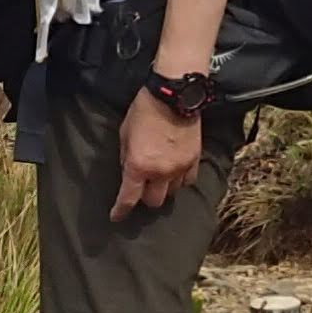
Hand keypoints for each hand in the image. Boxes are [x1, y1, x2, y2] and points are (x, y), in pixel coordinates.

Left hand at [113, 90, 204, 216]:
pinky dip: (180, 180)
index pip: (128, 198)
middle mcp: (160, 172)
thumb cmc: (144, 110)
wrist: (173, 95)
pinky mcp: (194, 160)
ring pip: (172, 193)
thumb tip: (129, 171)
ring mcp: (179, 167)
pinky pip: (188, 181)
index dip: (120, 211)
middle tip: (143, 188)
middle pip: (154, 201)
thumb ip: (126, 157)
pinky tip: (176, 173)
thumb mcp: (125, 134)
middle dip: (145, 198)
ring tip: (160, 178)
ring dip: (164, 189)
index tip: (117, 216)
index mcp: (138, 166)